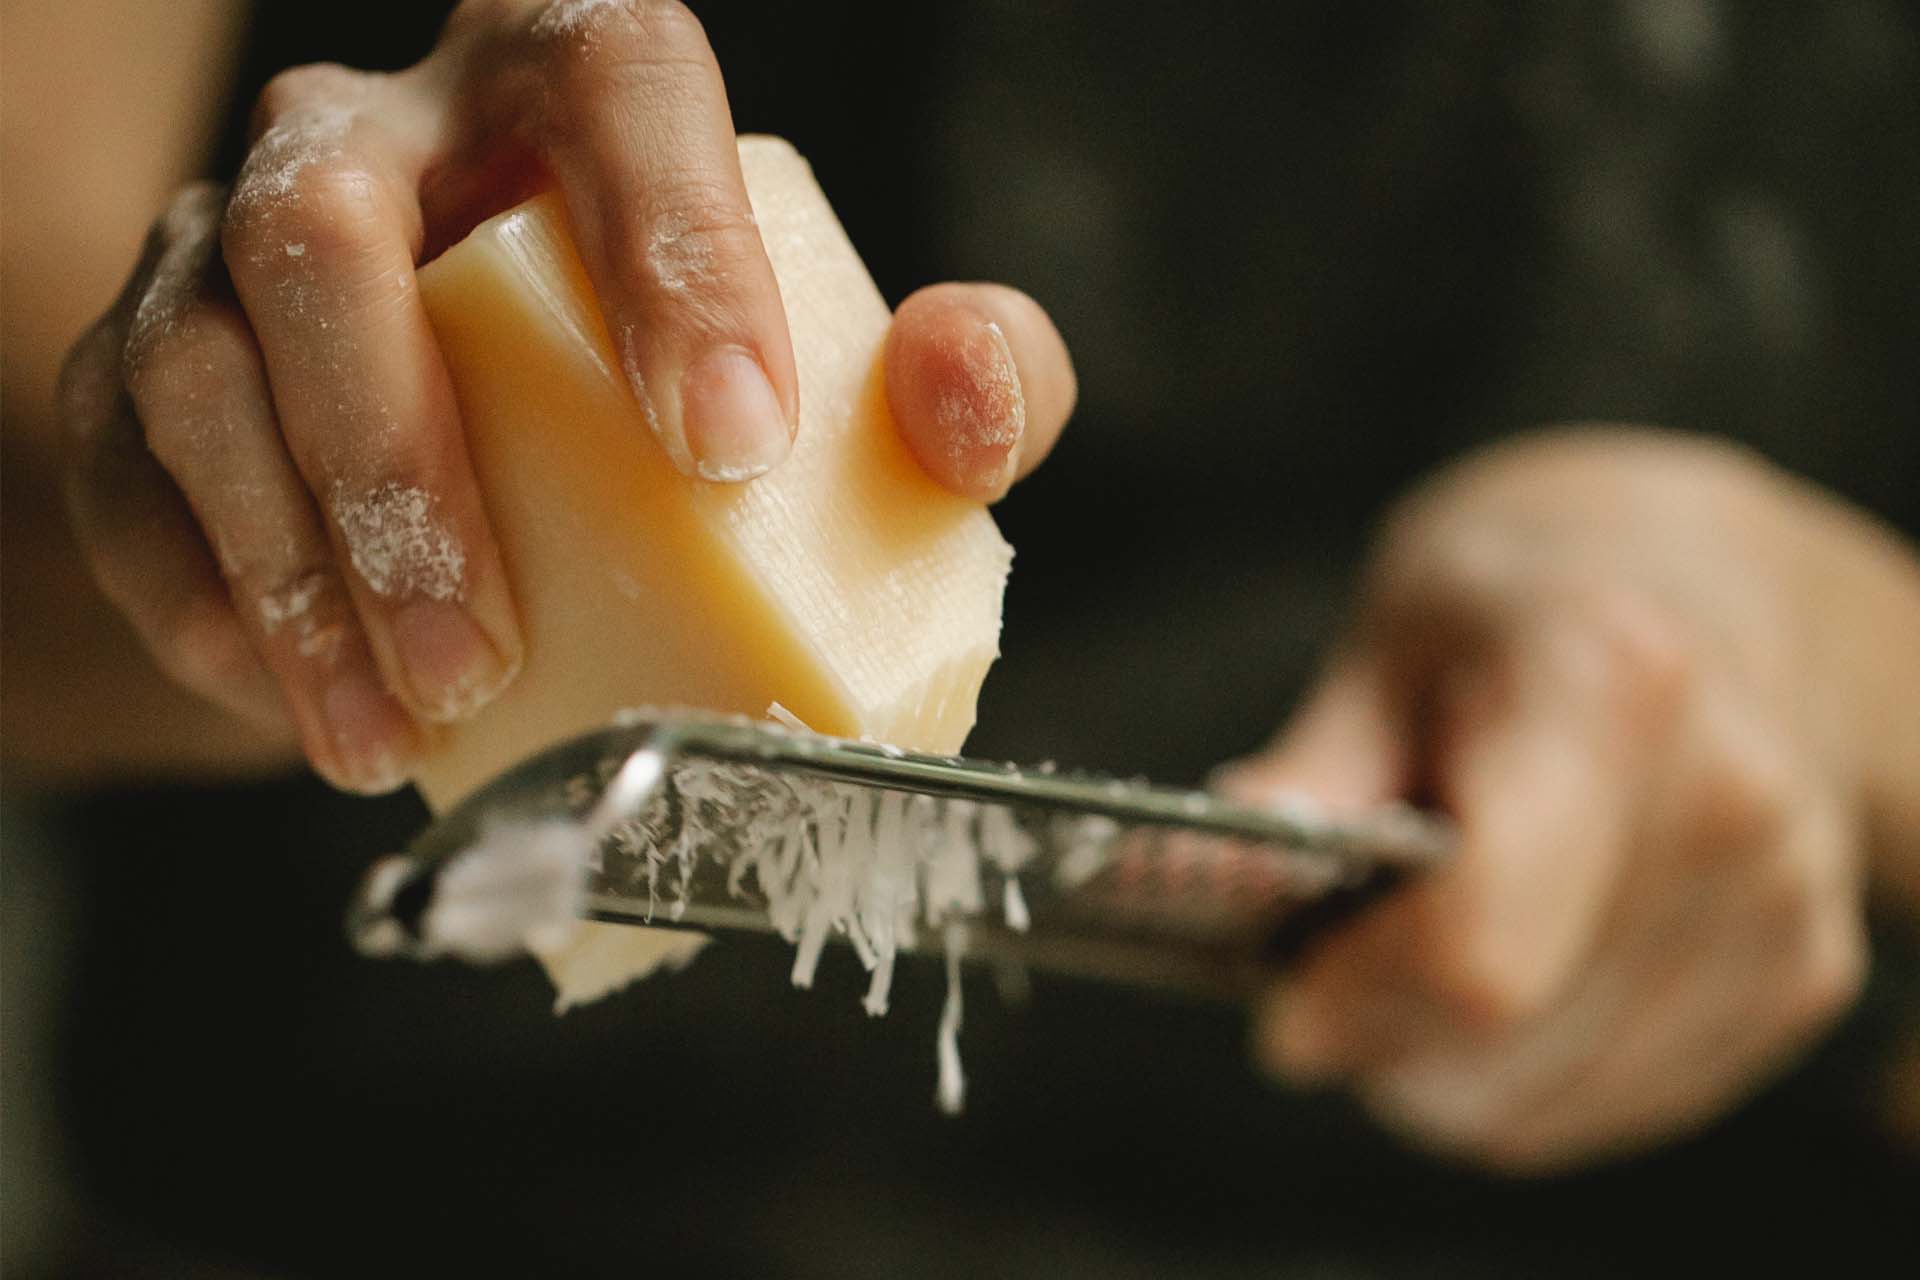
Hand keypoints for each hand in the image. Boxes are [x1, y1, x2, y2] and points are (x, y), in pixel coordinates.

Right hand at [55, 0, 1073, 793]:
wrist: (506, 439)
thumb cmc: (698, 389)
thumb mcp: (859, 376)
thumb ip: (959, 374)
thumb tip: (963, 404)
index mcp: (571, 83)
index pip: (618, 91)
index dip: (672, 252)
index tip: (733, 441)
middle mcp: (383, 134)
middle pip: (331, 234)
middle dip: (401, 458)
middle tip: (490, 652)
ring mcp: (229, 237)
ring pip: (203, 360)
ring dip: (288, 564)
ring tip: (392, 727)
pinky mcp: (142, 364)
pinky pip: (124, 471)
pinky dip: (204, 604)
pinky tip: (306, 709)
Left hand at [1223, 428, 1919, 1171]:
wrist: (1710, 587)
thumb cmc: (1521, 607)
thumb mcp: (1386, 642)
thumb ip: (1310, 774)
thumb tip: (1206, 883)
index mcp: (1608, 691)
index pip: (1475, 946)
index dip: (1356, 997)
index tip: (1283, 1000)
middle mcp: (1726, 804)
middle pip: (1506, 1039)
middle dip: (1381, 1038)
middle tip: (1325, 982)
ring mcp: (1783, 900)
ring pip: (1551, 1100)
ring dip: (1442, 1075)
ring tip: (1404, 969)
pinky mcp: (1803, 975)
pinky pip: (1613, 1103)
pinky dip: (1523, 1082)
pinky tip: (1502, 980)